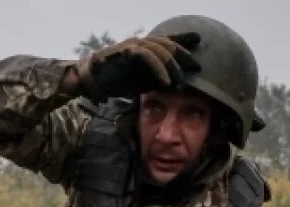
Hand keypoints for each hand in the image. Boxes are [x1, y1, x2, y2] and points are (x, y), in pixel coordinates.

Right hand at [75, 33, 200, 100]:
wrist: (91, 79)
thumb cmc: (114, 81)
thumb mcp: (140, 81)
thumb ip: (155, 79)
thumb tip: (173, 84)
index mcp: (145, 48)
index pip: (167, 40)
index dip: (183, 38)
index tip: (199, 39)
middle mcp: (141, 43)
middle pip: (168, 44)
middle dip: (184, 55)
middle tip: (197, 66)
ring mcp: (134, 45)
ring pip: (160, 49)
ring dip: (172, 67)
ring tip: (180, 81)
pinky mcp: (127, 51)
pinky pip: (148, 57)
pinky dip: (159, 69)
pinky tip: (166, 82)